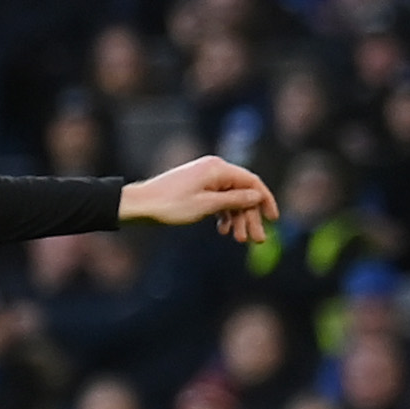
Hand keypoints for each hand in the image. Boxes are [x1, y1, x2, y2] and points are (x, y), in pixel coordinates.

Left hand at [120, 156, 278, 244]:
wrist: (137, 206)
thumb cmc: (169, 205)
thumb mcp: (206, 205)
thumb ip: (235, 200)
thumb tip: (257, 196)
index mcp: (218, 168)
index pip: (252, 182)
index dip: (265, 201)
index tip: (273, 219)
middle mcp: (213, 169)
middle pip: (242, 193)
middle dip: (250, 216)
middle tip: (256, 240)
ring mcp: (204, 179)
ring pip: (230, 199)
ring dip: (237, 219)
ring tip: (238, 240)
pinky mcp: (196, 188)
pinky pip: (217, 200)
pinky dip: (223, 215)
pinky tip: (224, 231)